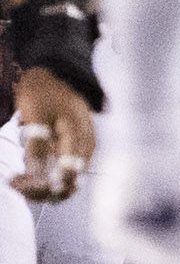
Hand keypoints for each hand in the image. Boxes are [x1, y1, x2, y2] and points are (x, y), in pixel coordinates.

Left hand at [11, 66, 90, 201]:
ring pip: (64, 182)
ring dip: (40, 186)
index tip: (15, 180)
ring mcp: (81, 151)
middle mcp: (84, 150)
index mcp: (78, 141)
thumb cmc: (45, 91)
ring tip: (16, 180)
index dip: (42, 185)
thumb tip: (37, 172)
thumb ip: (38, 143)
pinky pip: (63, 172)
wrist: (58, 73)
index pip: (66, 176)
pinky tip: (30, 172)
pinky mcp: (75, 150)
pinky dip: (46, 177)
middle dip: (39, 190)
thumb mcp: (36, 113)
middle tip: (12, 182)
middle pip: (66, 184)